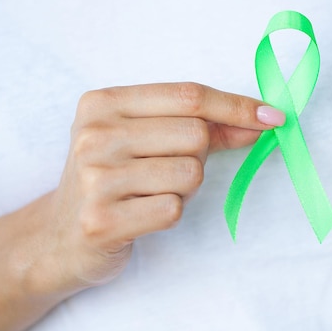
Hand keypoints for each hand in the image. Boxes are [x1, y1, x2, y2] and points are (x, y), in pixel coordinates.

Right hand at [47, 83, 284, 288]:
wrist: (59, 235)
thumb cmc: (113, 178)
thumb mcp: (143, 138)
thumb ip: (200, 125)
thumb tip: (262, 120)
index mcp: (103, 103)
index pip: (189, 96)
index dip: (237, 106)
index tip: (273, 117)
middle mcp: (95, 135)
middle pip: (195, 134)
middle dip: (199, 155)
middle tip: (167, 168)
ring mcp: (95, 178)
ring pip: (190, 173)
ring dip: (184, 187)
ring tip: (149, 191)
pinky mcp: (102, 220)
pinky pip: (174, 209)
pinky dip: (170, 213)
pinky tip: (141, 213)